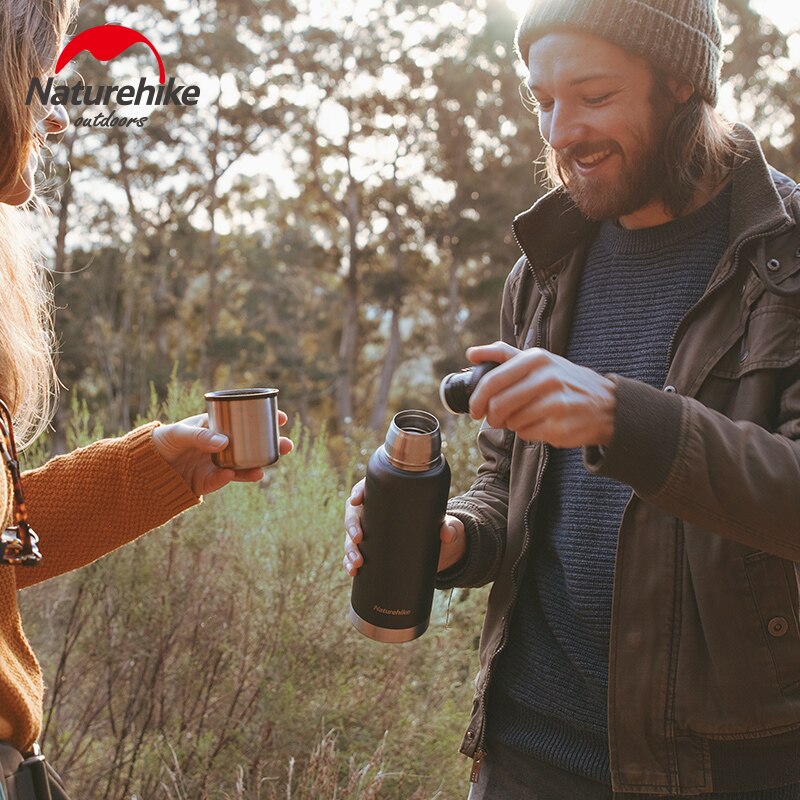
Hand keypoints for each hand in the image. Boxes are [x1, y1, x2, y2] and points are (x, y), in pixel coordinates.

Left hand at [152, 411, 293, 495]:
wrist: (144, 469)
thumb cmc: (162, 441)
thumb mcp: (179, 433)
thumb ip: (200, 435)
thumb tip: (224, 442)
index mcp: (216, 426)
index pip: (245, 420)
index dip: (265, 419)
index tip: (282, 417)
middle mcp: (221, 445)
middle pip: (252, 445)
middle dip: (272, 445)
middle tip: (287, 444)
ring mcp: (217, 463)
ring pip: (244, 465)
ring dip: (258, 465)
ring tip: (269, 465)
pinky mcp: (208, 482)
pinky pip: (222, 480)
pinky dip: (229, 478)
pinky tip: (233, 475)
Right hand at [343, 478, 466, 575]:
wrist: (440, 551)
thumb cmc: (438, 527)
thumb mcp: (446, 524)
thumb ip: (449, 526)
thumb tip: (447, 533)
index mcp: (387, 497)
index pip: (367, 488)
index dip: (358, 491)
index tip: (357, 499)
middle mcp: (374, 513)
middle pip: (353, 514)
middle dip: (351, 526)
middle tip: (358, 538)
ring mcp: (371, 533)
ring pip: (350, 538)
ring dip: (349, 550)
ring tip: (357, 563)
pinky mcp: (371, 552)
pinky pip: (354, 556)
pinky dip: (349, 564)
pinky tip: (352, 571)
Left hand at [467, 341, 615, 447]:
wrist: (606, 404)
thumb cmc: (564, 381)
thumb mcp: (539, 360)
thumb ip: (504, 355)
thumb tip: (471, 354)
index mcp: (536, 358)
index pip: (492, 381)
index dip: (477, 399)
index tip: (474, 409)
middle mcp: (547, 377)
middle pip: (498, 404)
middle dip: (492, 416)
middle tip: (495, 418)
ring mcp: (555, 402)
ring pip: (511, 421)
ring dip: (511, 424)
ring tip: (525, 417)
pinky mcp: (560, 425)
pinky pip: (526, 434)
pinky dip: (526, 432)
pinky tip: (539, 424)